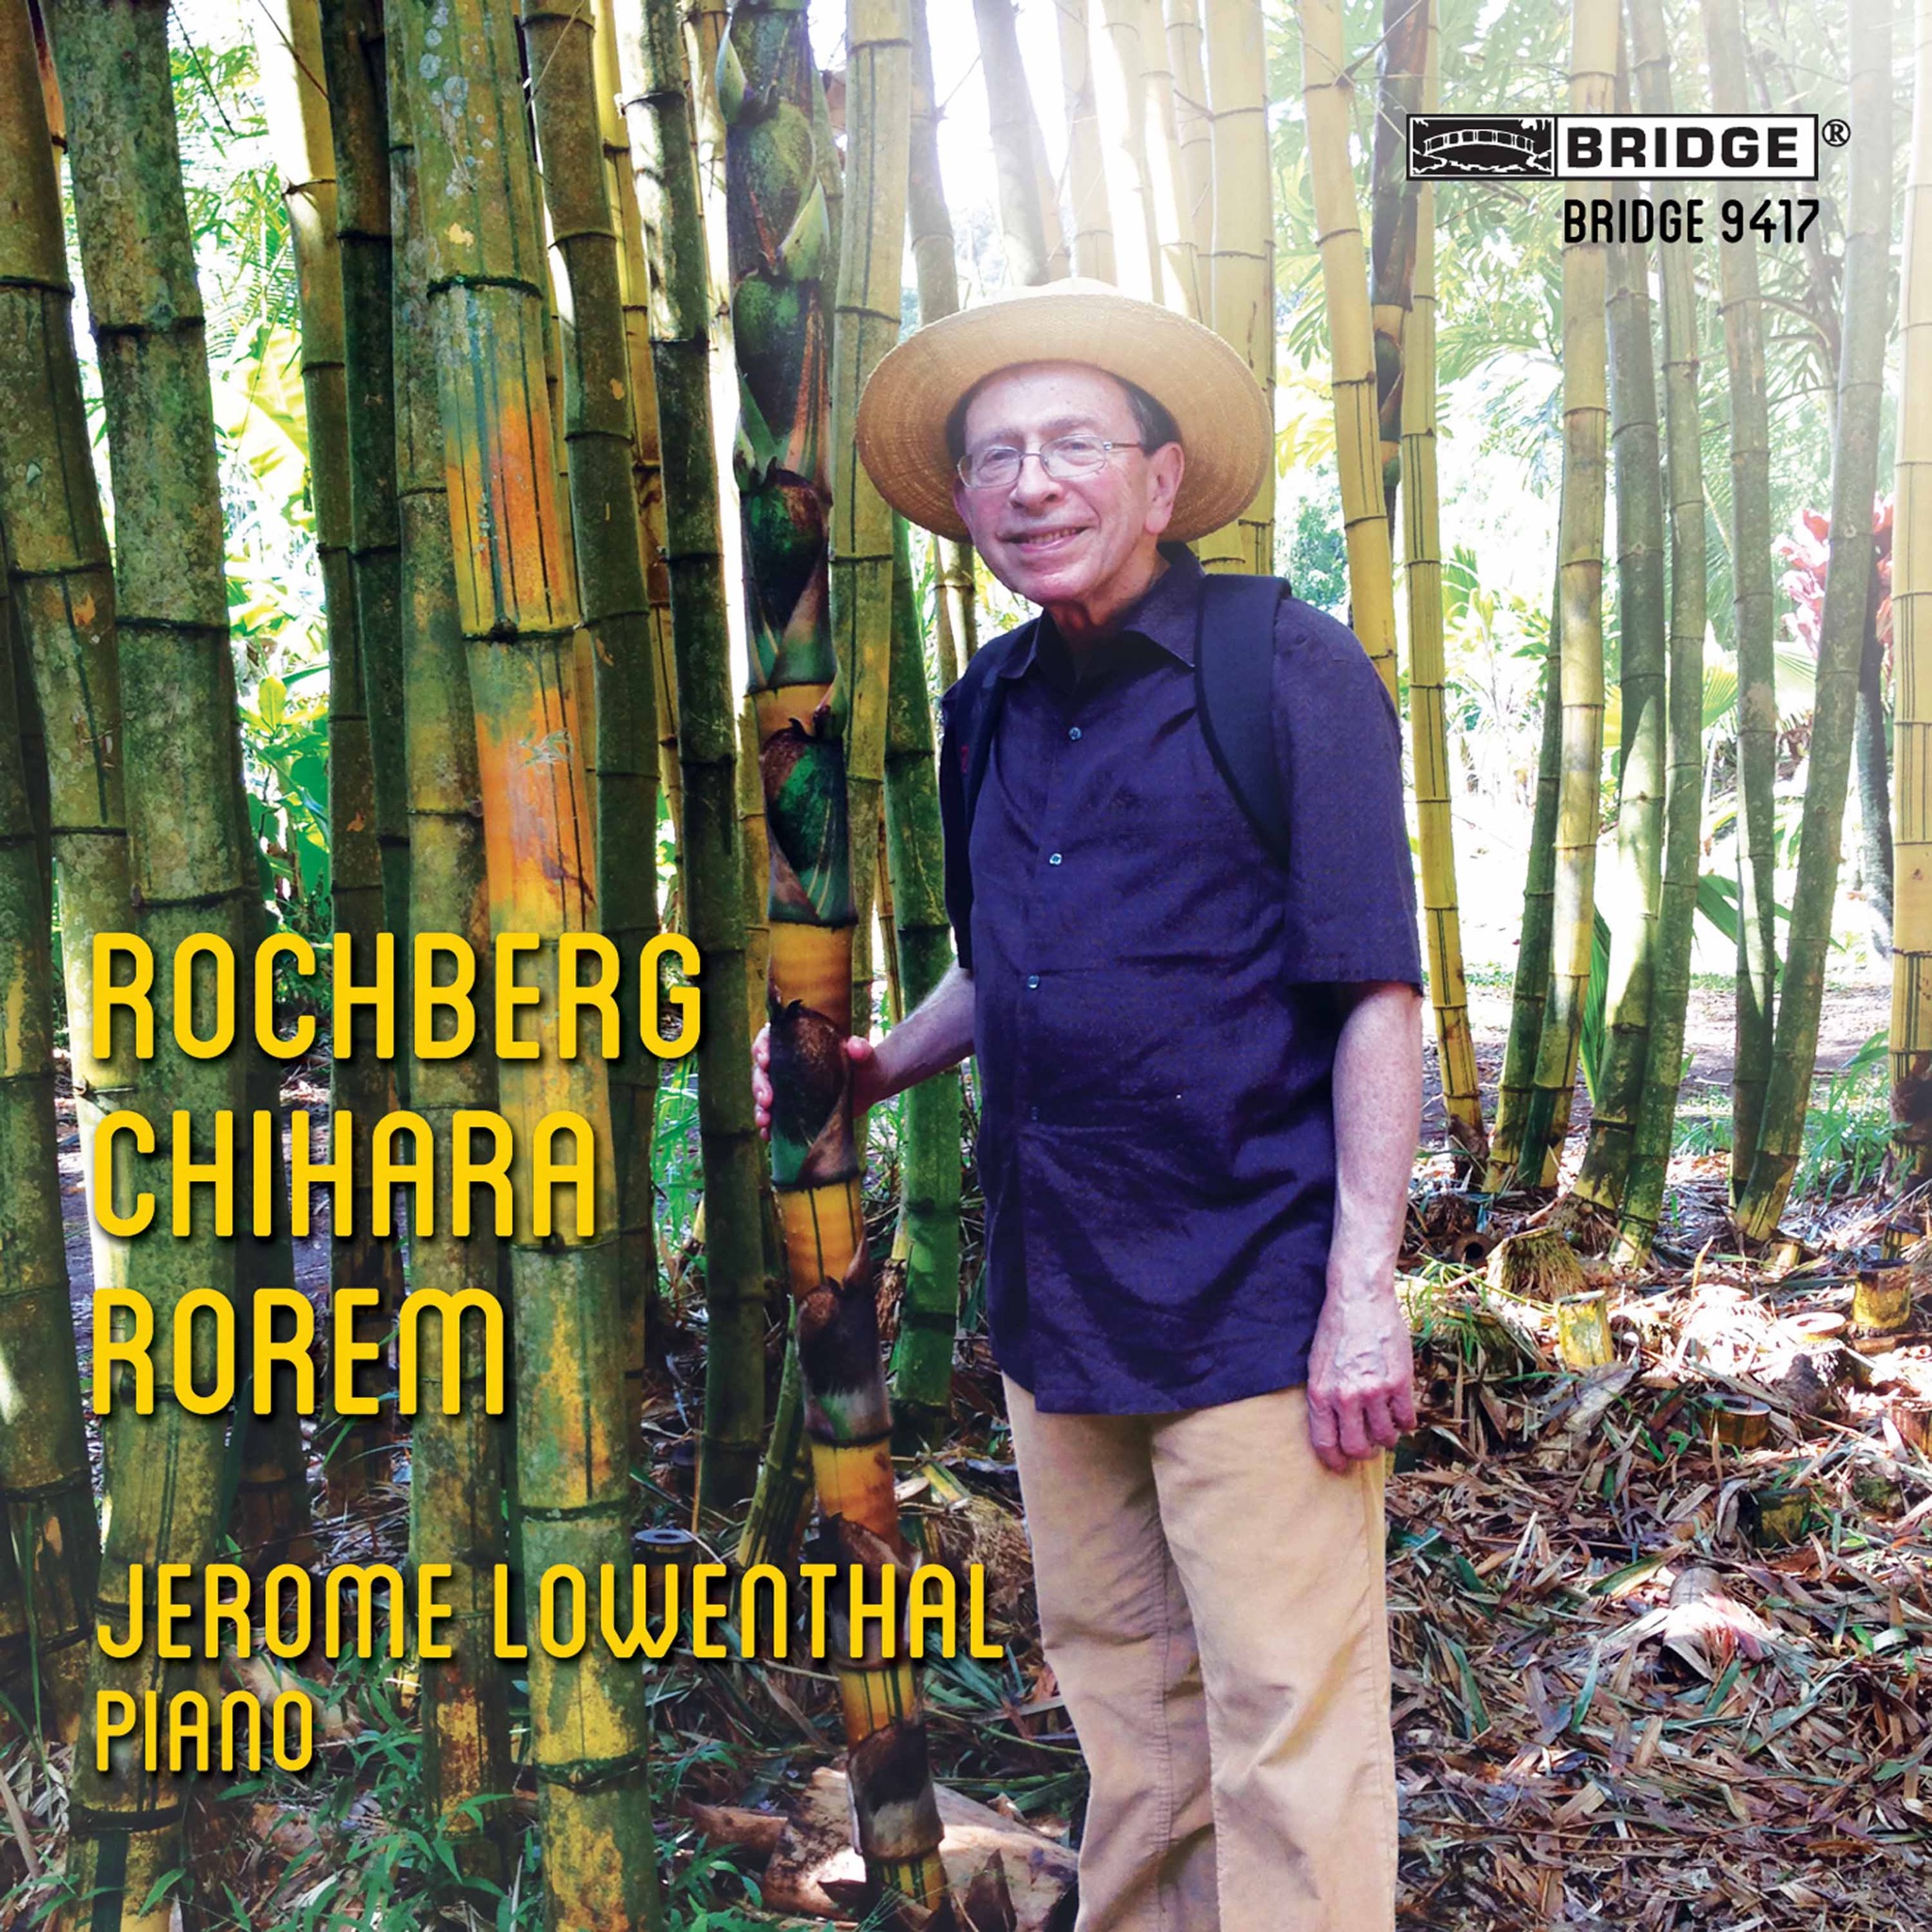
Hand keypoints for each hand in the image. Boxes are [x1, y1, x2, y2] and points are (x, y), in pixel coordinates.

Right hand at [751, 1025, 888, 1141]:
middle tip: (767, 1099)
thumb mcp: (866, 1056)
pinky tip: (767, 1135)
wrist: (873, 1087)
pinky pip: (775, 1116)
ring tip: (764, 1122)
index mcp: (799, 1042)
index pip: (771, 1038)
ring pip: (764, 1095)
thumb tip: (855, 1047)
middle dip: (759, 1085)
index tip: (765, 1060)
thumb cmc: (867, 1064)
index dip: (762, 1047)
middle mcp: (788, 1063)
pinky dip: (768, 1126)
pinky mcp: (794, 1107)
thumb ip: (862, 1049)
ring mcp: (789, 1087)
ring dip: (759, 1109)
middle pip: (763, 1071)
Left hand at [1305, 1279, 1416, 1474]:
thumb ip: (1325, 1398)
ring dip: (1388, 1437)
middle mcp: (1347, 1398)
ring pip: (1386, 1437)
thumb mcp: (1317, 1365)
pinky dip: (1406, 1422)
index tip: (1342, 1466)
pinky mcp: (1400, 1382)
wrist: (1359, 1299)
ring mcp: (1375, 1391)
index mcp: (1321, 1394)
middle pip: (1358, 1449)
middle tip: (1369, 1446)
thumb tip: (1334, 1430)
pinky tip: (1401, 1411)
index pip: (1326, 1444)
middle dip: (1364, 1453)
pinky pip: (1407, 1420)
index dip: (1335, 1461)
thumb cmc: (1335, 1330)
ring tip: (1386, 1425)